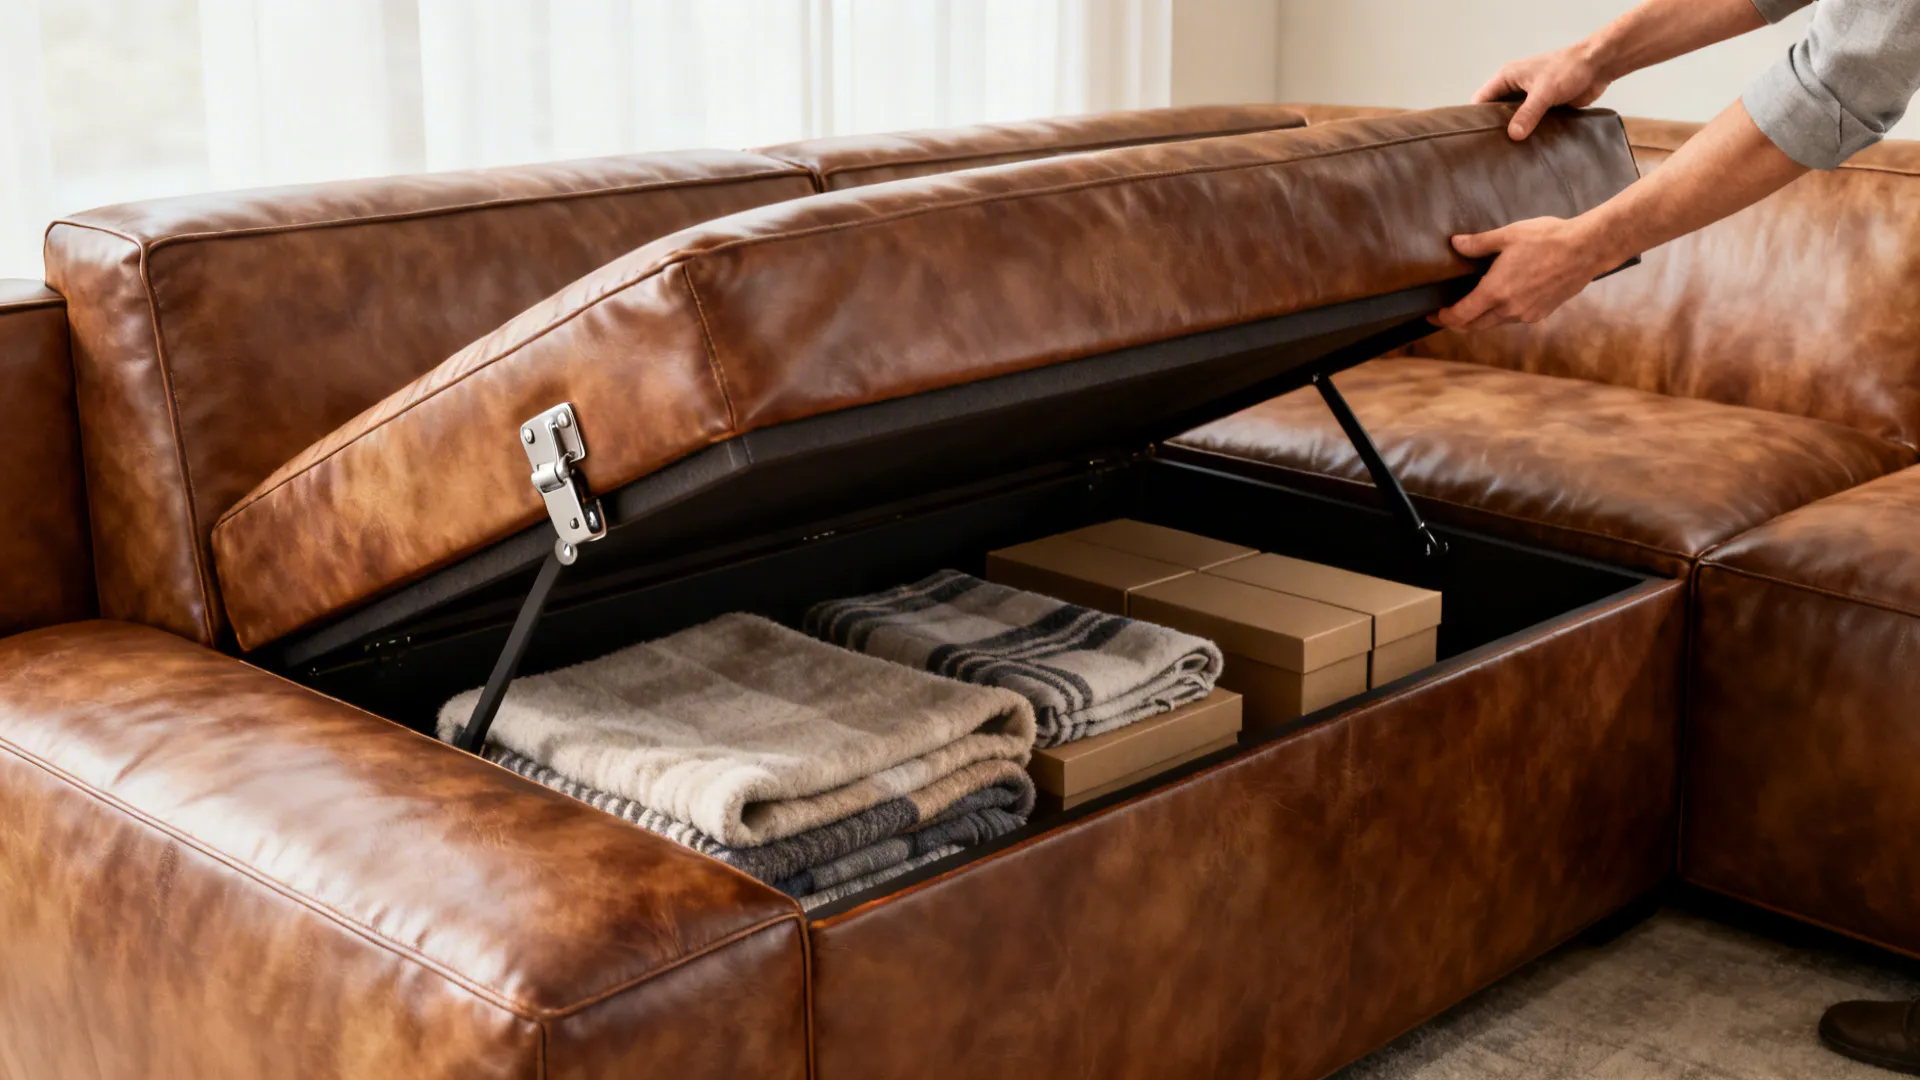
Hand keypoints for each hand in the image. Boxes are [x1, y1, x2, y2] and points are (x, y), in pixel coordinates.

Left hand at [1430, 217, 1613, 331]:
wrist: (1587, 248)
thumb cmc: (1548, 239)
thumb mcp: (1508, 235)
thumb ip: (1478, 244)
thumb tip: (1455, 244)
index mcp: (1496, 292)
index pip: (1461, 315)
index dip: (1444, 317)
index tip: (1433, 314)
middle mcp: (1510, 310)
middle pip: (1475, 326)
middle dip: (1457, 322)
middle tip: (1445, 315)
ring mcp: (1527, 314)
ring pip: (1494, 323)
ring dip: (1480, 319)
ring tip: (1471, 306)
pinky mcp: (1542, 313)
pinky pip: (1513, 319)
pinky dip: (1500, 314)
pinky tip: (1501, 300)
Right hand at [1474, 43, 1612, 139]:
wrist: (1599, 65)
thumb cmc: (1569, 69)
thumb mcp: (1544, 92)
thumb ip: (1528, 113)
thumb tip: (1513, 136)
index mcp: (1507, 77)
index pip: (1481, 100)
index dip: (1476, 118)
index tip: (1475, 138)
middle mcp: (1515, 88)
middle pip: (1496, 112)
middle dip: (1495, 129)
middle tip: (1491, 150)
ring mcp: (1530, 98)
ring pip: (1515, 119)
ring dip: (1515, 132)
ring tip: (1508, 154)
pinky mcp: (1545, 107)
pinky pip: (1532, 123)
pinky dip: (1530, 133)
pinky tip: (1528, 149)